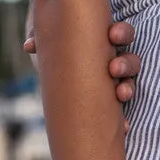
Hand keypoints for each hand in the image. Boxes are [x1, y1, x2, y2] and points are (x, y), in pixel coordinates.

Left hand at [24, 19, 140, 118]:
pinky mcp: (111, 105)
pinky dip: (123, 120)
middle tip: (114, 68)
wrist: (57, 75)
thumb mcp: (49, 40)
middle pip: (130, 60)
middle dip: (126, 64)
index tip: (112, 36)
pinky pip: (121, 113)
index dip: (122, 34)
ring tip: (121, 94)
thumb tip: (29, 46)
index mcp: (104, 42)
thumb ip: (40, 37)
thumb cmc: (55, 49)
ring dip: (127, 88)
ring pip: (129, 84)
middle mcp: (114, 62)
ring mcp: (114, 84)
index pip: (122, 34)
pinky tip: (123, 126)